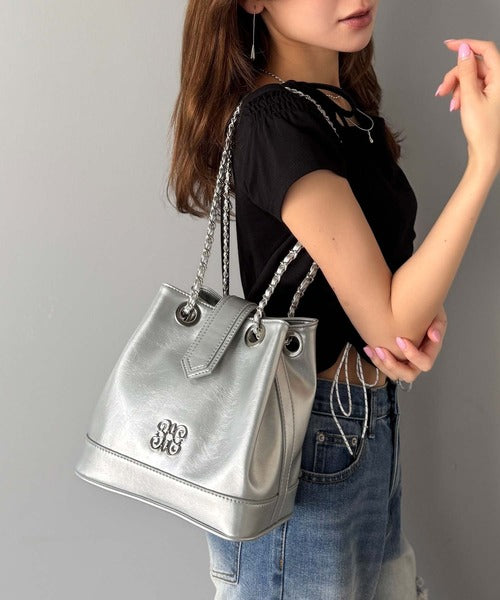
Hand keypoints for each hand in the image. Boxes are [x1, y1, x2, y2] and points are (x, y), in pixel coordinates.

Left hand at [363, 305, 447, 384]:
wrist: (411, 307)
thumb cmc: (425, 311)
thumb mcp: (436, 315)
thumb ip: (438, 325)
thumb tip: (434, 336)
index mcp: (430, 352)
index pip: (425, 362)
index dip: (412, 354)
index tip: (399, 339)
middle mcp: (417, 361)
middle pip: (409, 375)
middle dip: (394, 365)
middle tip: (382, 350)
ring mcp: (405, 362)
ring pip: (394, 374)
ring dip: (382, 364)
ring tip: (373, 349)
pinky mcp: (393, 359)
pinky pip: (384, 367)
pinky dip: (375, 359)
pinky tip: (368, 348)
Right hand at [435, 38, 499, 171]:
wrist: (487, 153)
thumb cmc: (484, 132)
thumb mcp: (471, 98)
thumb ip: (466, 72)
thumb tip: (463, 51)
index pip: (484, 50)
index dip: (466, 45)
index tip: (449, 45)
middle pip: (474, 66)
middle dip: (456, 76)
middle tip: (443, 89)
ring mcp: (496, 90)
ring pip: (471, 78)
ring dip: (457, 87)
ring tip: (451, 103)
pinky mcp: (490, 98)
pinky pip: (473, 88)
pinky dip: (462, 95)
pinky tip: (457, 106)